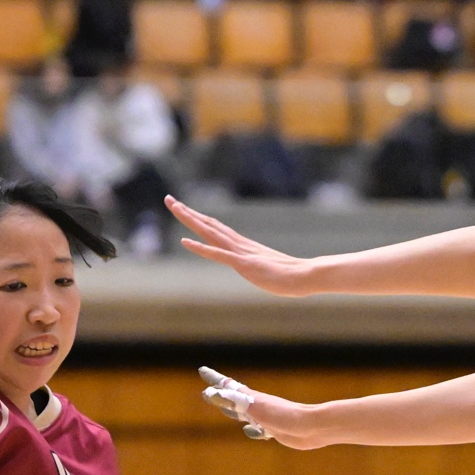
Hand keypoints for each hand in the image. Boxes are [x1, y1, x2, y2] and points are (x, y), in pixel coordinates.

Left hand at [168, 199, 322, 295]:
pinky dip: (200, 247)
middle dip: (187, 212)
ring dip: (190, 220)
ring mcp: (240, 253)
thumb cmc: (291, 275)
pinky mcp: (243, 264)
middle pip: (208, 224)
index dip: (198, 218)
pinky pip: (218, 254)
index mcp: (243, 246)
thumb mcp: (268, 269)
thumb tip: (259, 267)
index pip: (216, 228)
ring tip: (174, 208)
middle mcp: (239, 244)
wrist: (305, 275)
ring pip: (210, 233)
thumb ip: (260, 266)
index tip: (184, 208)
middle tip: (168, 199)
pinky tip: (185, 242)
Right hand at [198, 367, 326, 449]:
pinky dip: (251, 429)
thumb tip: (210, 394)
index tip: (202, 370)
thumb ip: (232, 402)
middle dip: (220, 395)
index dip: (214, 379)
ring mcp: (266, 418)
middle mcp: (256, 406)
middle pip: (233, 399)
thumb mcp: (254, 408)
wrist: (311, 427)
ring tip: (225, 410)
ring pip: (244, 414)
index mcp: (250, 398)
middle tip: (208, 392)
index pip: (227, 386)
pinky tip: (251, 431)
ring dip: (233, 411)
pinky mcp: (275, 430)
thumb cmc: (284, 416)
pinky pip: (258, 430)